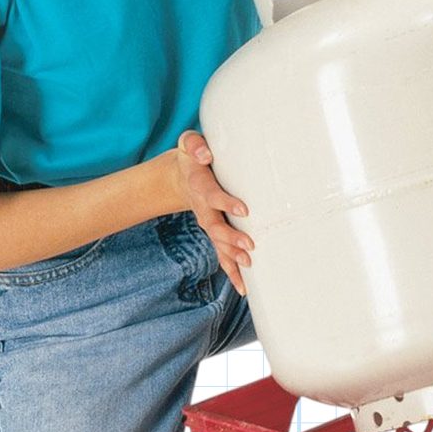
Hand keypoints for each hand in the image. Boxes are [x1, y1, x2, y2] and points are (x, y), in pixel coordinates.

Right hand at [171, 130, 253, 295]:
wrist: (182, 176)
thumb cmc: (194, 157)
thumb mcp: (189, 144)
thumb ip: (195, 145)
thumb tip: (205, 154)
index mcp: (201, 187)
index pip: (213, 196)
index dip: (226, 203)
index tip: (244, 209)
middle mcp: (203, 209)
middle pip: (215, 227)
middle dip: (231, 238)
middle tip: (249, 246)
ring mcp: (208, 222)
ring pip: (219, 243)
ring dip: (233, 256)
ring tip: (249, 267)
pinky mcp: (214, 232)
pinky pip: (222, 254)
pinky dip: (232, 271)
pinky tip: (243, 287)